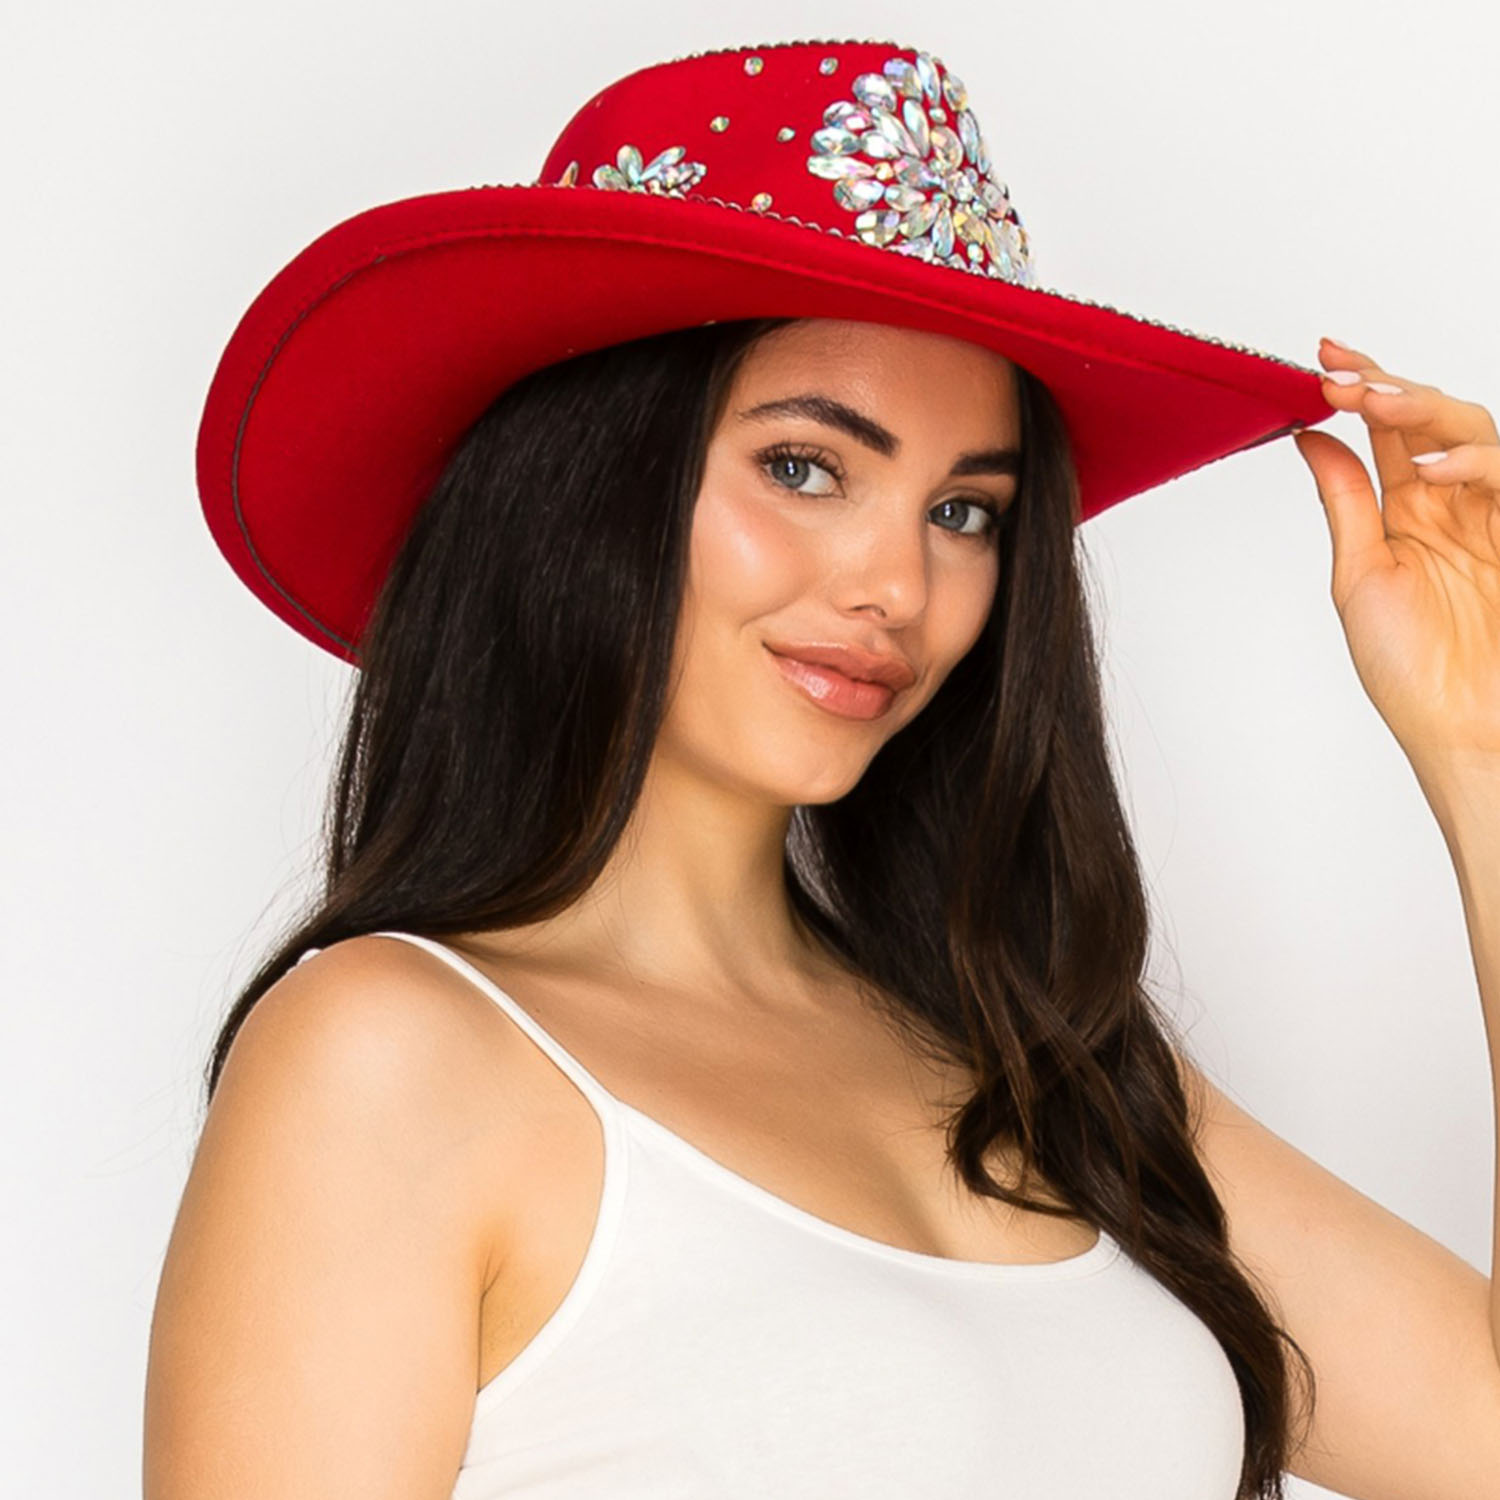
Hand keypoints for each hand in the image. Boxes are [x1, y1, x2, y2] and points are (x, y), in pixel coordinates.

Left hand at [1294, 338, 1499, 776]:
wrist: (1465, 730)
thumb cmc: (1411, 670)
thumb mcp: (1360, 574)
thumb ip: (1345, 500)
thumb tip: (1309, 436)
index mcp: (1409, 511)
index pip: (1387, 430)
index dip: (1361, 386)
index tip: (1320, 357)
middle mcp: (1454, 503)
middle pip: (1433, 417)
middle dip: (1387, 386)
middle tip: (1340, 373)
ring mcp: (1494, 514)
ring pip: (1474, 431)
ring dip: (1423, 410)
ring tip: (1373, 403)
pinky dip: (1471, 465)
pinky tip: (1427, 470)